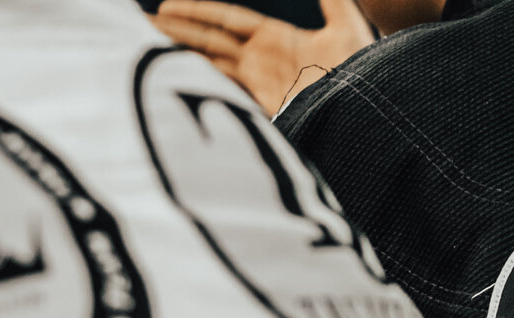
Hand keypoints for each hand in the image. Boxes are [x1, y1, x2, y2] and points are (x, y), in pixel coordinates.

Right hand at [152, 0, 374, 114]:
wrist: (372, 110)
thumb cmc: (365, 70)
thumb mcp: (348, 24)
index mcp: (276, 39)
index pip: (227, 20)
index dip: (199, 12)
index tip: (168, 7)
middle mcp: (262, 62)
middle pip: (209, 42)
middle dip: (176, 33)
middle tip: (141, 26)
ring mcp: (260, 87)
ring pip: (210, 66)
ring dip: (179, 57)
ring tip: (145, 49)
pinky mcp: (264, 109)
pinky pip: (225, 93)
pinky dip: (200, 84)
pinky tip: (173, 79)